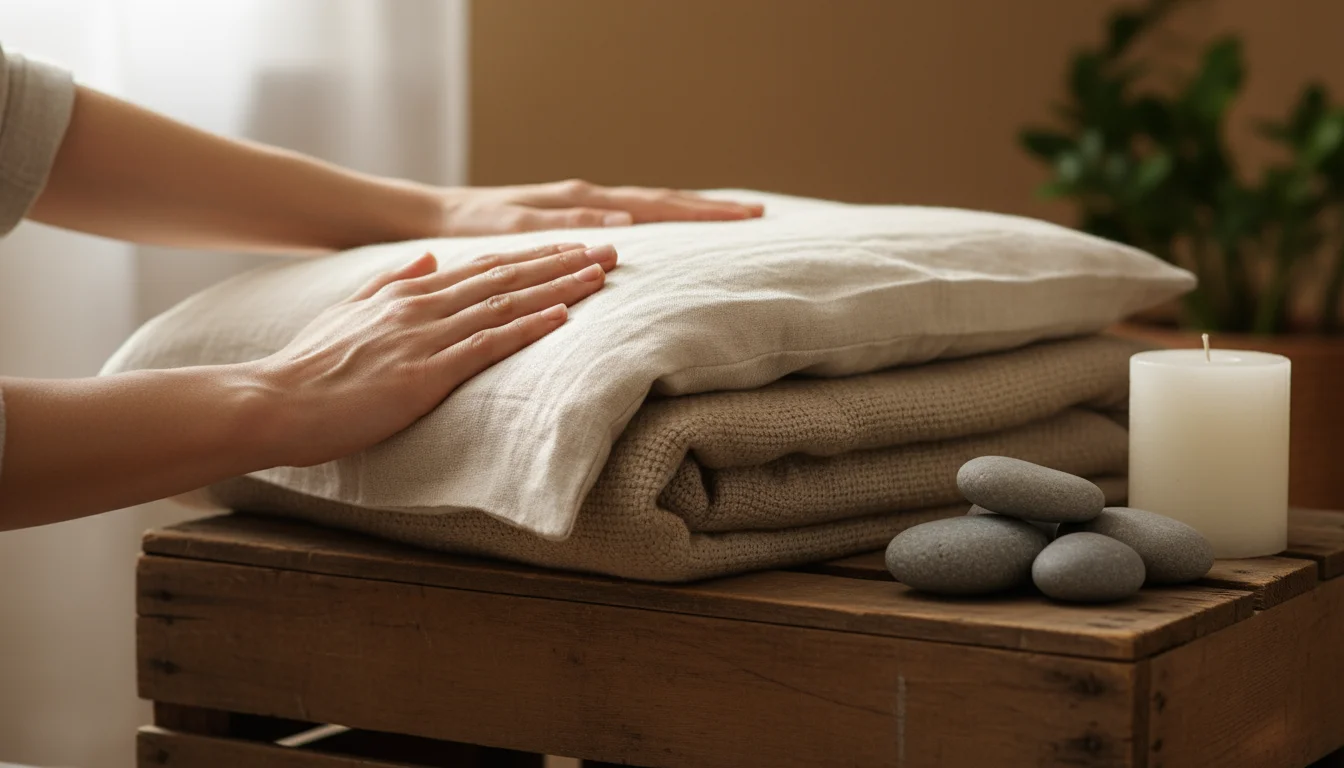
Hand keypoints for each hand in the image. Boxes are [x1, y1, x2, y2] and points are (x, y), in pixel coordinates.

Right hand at [251, 242, 616, 466]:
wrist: (274, 402)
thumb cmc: (309, 367)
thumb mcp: (348, 310)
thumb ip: (390, 281)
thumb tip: (429, 257)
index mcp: (408, 293)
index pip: (485, 267)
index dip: (535, 256)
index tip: (573, 246)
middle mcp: (422, 306)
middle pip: (507, 277)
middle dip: (562, 262)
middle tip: (610, 251)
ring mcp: (424, 339)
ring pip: (505, 304)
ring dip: (558, 288)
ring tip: (600, 276)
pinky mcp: (422, 375)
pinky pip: (485, 346)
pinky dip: (527, 329)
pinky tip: (562, 317)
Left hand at [438, 179, 764, 235]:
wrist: (437, 216)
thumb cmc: (470, 227)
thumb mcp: (513, 230)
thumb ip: (565, 229)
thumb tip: (621, 226)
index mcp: (582, 201)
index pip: (657, 204)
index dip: (703, 211)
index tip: (746, 215)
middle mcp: (587, 197)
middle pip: (662, 199)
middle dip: (711, 208)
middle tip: (758, 213)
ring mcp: (582, 205)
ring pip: (649, 205)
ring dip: (690, 211)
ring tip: (732, 217)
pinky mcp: (572, 217)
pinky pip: (629, 216)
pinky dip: (660, 219)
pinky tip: (673, 231)